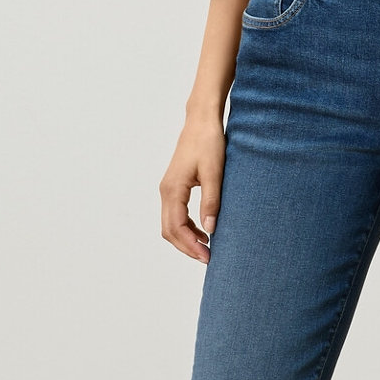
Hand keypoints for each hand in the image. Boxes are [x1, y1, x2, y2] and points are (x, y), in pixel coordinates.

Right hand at [160, 113, 225, 262]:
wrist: (201, 121)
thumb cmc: (208, 143)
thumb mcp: (214, 173)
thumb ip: (211, 201)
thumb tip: (210, 230)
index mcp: (173, 190)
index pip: (176, 228)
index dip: (190, 246)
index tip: (208, 256)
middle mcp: (165, 191)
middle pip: (169, 230)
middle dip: (187, 247)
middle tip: (208, 258)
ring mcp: (168, 189)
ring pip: (170, 224)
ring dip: (186, 239)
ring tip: (206, 249)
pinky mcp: (174, 187)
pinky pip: (175, 214)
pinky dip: (186, 228)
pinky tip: (203, 232)